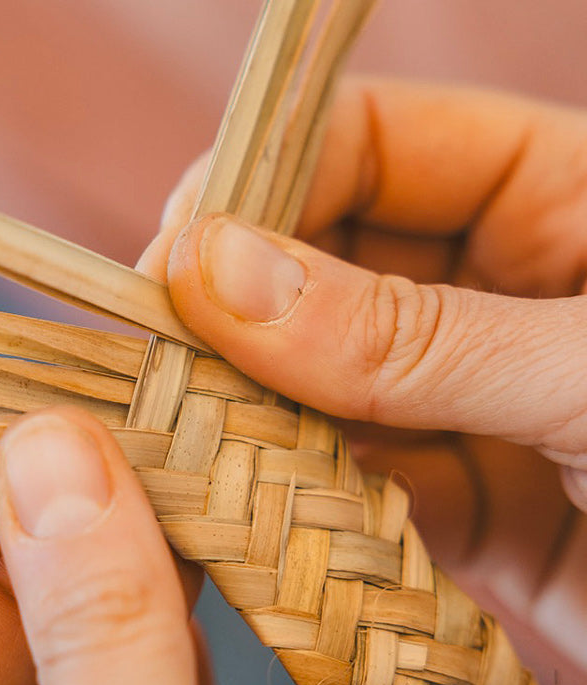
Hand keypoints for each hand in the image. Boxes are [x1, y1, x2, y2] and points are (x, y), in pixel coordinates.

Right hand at [145, 78, 586, 684]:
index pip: (375, 144)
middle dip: (242, 315)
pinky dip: (302, 504)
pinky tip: (254, 514)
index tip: (178, 257)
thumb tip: (218, 272)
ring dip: (257, 417)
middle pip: (329, 272)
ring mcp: (477, 409)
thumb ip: (413, 334)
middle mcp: (506, 298)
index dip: (267, 182)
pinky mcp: (470, 517)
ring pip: (325, 390)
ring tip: (189, 448)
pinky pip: (357, 491)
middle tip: (161, 364)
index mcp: (567, 202)